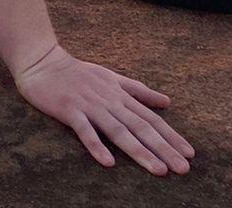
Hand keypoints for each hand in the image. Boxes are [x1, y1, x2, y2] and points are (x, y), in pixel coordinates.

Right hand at [13, 44, 192, 174]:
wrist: (41, 61)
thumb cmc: (77, 72)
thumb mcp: (111, 77)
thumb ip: (138, 90)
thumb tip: (167, 101)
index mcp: (119, 95)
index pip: (150, 118)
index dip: (171, 136)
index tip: (189, 154)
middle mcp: (109, 101)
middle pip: (140, 127)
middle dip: (163, 148)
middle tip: (183, 169)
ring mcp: (89, 105)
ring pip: (118, 131)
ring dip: (139, 151)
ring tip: (158, 170)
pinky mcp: (69, 109)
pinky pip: (84, 130)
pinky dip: (96, 146)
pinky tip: (108, 162)